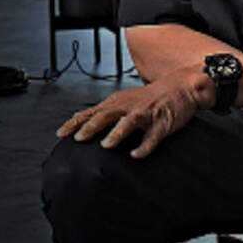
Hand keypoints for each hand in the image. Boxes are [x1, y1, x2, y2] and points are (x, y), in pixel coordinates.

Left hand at [56, 64, 209, 158]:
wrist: (181, 87)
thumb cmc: (150, 98)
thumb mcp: (123, 100)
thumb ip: (103, 111)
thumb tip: (77, 121)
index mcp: (117, 103)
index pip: (91, 112)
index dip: (75, 123)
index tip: (61, 134)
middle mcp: (128, 107)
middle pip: (106, 115)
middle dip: (91, 127)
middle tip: (79, 138)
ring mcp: (146, 114)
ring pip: (129, 122)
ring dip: (117, 133)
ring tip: (107, 144)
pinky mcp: (162, 123)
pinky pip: (152, 136)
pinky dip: (144, 145)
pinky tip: (136, 154)